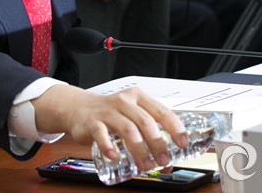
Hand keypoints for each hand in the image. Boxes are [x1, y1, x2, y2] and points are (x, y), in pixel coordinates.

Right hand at [33, 85, 187, 171]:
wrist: (79, 108)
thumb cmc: (111, 114)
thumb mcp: (131, 117)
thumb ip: (148, 135)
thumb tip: (168, 160)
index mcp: (138, 97)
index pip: (161, 111)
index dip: (174, 127)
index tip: (182, 143)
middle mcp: (125, 101)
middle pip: (145, 122)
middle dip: (157, 143)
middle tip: (163, 160)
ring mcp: (108, 111)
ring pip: (128, 129)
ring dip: (139, 149)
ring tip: (145, 165)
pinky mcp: (92, 122)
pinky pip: (102, 134)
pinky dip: (109, 146)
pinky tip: (115, 156)